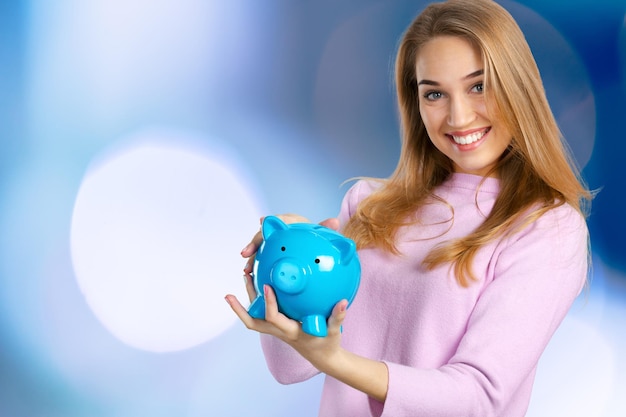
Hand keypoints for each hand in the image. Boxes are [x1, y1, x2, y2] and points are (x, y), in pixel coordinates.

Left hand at [225, 284, 347, 372]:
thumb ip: (337, 316)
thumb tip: (343, 301)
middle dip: (241, 308)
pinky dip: (255, 302)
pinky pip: (260, 315)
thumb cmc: (328, 344)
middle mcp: (279, 332)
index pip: (273, 318)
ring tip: (245, 277)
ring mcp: (276, 330)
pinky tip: (257, 284)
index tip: (267, 285)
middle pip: (253, 321)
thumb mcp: (334, 331)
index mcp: (290, 332)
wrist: (323, 357)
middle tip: (233, 290)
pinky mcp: (277, 326)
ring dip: (244, 302)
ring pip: (254, 318)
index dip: (268, 303)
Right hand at [240, 214, 339, 300]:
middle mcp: (277, 231)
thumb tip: (335, 221)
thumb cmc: (312, 236)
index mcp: (288, 222)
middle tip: (246, 253)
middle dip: (253, 244)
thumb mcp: (318, 233)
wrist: (308, 242)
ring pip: (259, 249)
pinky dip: (256, 267)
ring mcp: (271, 244)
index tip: (261, 222)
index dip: (268, 222)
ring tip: (246, 270)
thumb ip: (325, 228)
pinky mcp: (269, 254)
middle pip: (262, 235)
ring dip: (251, 258)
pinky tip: (251, 277)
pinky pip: (261, 260)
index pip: (276, 220)